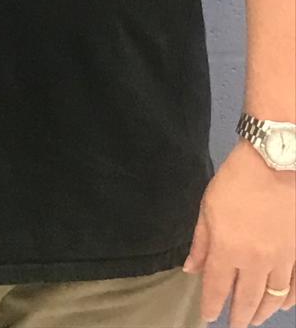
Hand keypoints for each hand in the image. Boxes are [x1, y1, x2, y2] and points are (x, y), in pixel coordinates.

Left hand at [184, 141, 295, 325]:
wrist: (275, 165)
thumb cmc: (236, 181)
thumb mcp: (208, 207)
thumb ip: (201, 242)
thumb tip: (191, 270)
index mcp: (227, 250)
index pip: (217, 288)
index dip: (211, 306)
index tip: (208, 317)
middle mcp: (254, 262)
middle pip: (246, 299)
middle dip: (238, 317)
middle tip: (234, 326)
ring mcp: (280, 261)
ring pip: (271, 298)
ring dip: (262, 312)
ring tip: (254, 319)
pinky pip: (294, 287)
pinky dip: (287, 300)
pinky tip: (280, 304)